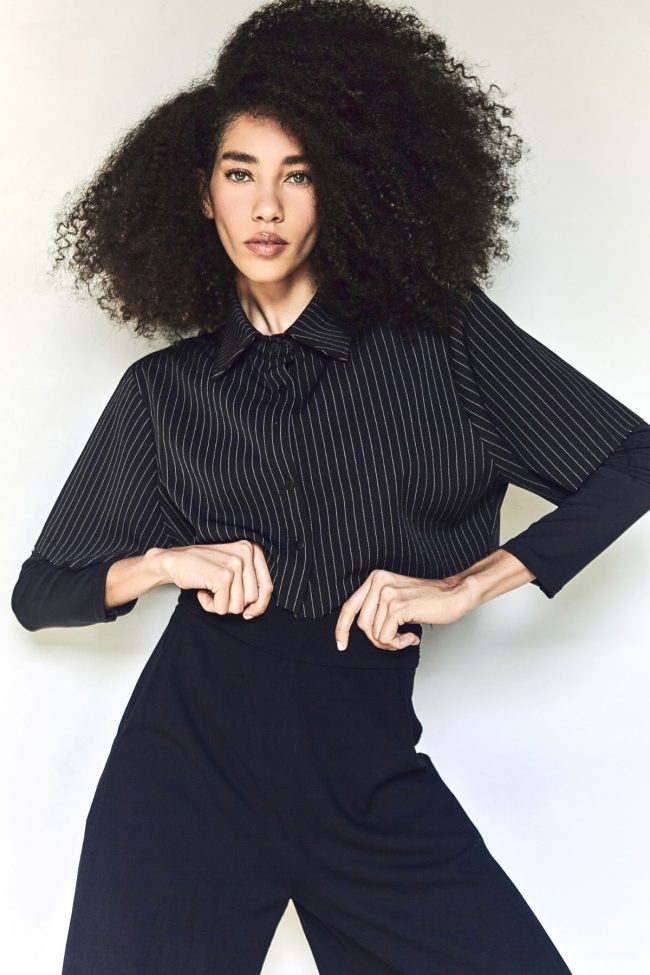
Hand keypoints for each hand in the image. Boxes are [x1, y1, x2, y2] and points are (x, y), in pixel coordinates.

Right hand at [159, 539, 273, 617]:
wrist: (173, 561)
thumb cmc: (202, 567)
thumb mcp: (231, 568)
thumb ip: (249, 582)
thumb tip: (258, 609)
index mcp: (252, 550)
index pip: (268, 586)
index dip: (260, 605)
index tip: (249, 613)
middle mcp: (246, 553)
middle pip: (252, 599)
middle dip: (234, 604)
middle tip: (218, 594)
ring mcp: (235, 564)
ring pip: (238, 606)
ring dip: (220, 605)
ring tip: (209, 591)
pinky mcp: (223, 576)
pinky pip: (222, 608)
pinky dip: (210, 606)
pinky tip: (202, 592)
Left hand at [334, 568, 470, 650]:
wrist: (455, 594)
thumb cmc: (429, 600)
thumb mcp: (396, 598)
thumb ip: (377, 608)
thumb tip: (362, 631)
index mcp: (375, 579)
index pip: (349, 606)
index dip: (341, 628)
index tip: (341, 645)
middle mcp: (378, 582)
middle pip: (362, 625)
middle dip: (377, 640)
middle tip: (397, 640)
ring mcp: (387, 593)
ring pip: (374, 634)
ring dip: (391, 642)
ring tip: (407, 636)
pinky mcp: (398, 607)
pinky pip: (386, 637)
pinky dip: (399, 643)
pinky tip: (412, 637)